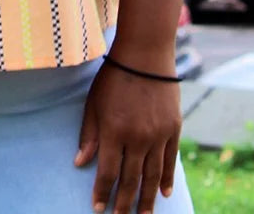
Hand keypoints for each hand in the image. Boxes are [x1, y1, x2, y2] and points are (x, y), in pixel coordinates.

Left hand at [74, 60, 181, 213]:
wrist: (145, 56)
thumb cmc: (113, 77)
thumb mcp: (94, 103)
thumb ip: (89, 134)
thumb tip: (79, 163)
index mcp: (114, 131)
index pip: (107, 172)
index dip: (102, 192)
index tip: (98, 208)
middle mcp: (137, 138)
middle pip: (131, 179)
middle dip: (124, 203)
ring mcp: (157, 135)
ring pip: (152, 175)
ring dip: (147, 199)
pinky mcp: (173, 130)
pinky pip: (170, 161)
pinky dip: (166, 179)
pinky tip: (163, 194)